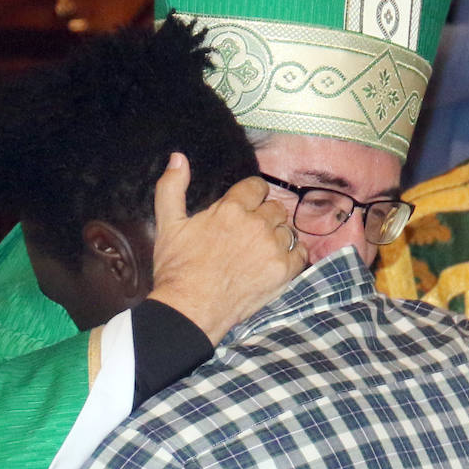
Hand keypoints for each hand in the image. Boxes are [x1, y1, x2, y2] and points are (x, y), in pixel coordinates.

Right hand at [148, 153, 306, 344]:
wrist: (190, 310)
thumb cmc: (177, 269)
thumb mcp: (168, 225)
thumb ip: (172, 187)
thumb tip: (177, 158)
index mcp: (230, 209)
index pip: (256, 186)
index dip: (251, 195)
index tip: (246, 206)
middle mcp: (255, 224)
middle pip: (274, 208)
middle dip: (263, 216)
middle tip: (250, 234)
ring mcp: (271, 248)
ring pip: (287, 229)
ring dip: (277, 236)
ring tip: (261, 250)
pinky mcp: (283, 271)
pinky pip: (300, 253)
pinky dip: (292, 256)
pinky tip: (276, 262)